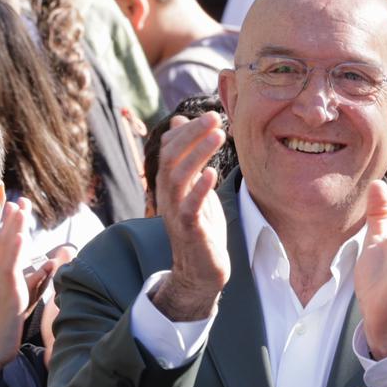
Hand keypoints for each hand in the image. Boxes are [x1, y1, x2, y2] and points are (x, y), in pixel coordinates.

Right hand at [0, 199, 37, 351]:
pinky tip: (21, 236)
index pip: (6, 246)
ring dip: (15, 229)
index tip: (16, 207)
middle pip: (7, 243)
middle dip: (14, 221)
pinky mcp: (8, 292)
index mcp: (1, 276)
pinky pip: (12, 267)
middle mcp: (1, 276)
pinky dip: (16, 250)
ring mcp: (4, 283)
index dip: (11, 226)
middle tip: (20, 200)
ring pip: (9, 251)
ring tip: (20, 210)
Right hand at [151, 113, 230, 319]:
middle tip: (215, 117)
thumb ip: (187, 158)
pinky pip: (189, 208)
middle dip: (192, 134)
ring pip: (177, 177)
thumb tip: (178, 121)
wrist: (200, 272)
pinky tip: (212, 174)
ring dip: (198, 153)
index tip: (211, 115)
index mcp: (168, 184)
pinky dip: (199, 189)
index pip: (169, 148)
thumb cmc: (199, 227)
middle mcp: (168, 196)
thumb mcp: (193, 187)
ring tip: (218, 135)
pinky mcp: (190, 231)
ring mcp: (176, 213)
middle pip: (171, 157)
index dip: (187, 130)